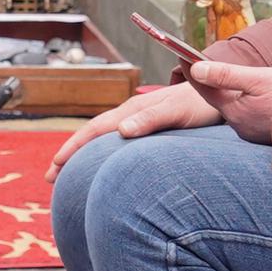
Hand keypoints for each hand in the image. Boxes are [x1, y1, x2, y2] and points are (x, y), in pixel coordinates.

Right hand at [56, 79, 213, 168]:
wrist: (220, 93)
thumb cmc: (201, 103)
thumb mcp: (177, 111)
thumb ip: (151, 119)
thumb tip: (121, 130)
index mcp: (132, 111)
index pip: (95, 130)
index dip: (74, 147)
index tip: (56, 165)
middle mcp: (132, 115)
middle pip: (93, 135)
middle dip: (70, 155)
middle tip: (50, 177)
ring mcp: (140, 121)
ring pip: (104, 139)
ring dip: (84, 155)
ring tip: (69, 174)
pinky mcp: (151, 128)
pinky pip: (118, 142)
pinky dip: (103, 154)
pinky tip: (104, 166)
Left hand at [189, 59, 271, 145]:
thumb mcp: (259, 79)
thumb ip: (227, 74)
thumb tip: (197, 68)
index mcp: (234, 111)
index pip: (204, 89)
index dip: (192, 71)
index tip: (181, 55)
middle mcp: (239, 124)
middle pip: (216, 99)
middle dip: (206, 82)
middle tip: (196, 63)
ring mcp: (251, 131)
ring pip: (232, 107)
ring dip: (225, 92)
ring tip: (219, 76)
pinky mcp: (263, 132)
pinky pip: (245, 113)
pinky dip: (241, 101)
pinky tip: (247, 94)